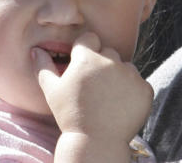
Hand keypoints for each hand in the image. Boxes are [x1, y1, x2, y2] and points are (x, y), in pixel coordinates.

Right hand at [33, 31, 152, 161]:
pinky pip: (139, 83)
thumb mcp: (52, 91)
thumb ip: (43, 67)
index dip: (85, 51)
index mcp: (87, 57)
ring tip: (108, 97)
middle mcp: (111, 61)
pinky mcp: (145, 90)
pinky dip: (133, 92)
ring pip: (125, 67)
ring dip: (119, 76)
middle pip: (108, 52)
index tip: (82, 66)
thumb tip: (36, 50)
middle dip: (102, 63)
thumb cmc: (70, 116)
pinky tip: (121, 106)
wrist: (96, 143)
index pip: (89, 39)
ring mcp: (131, 75)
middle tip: (94, 86)